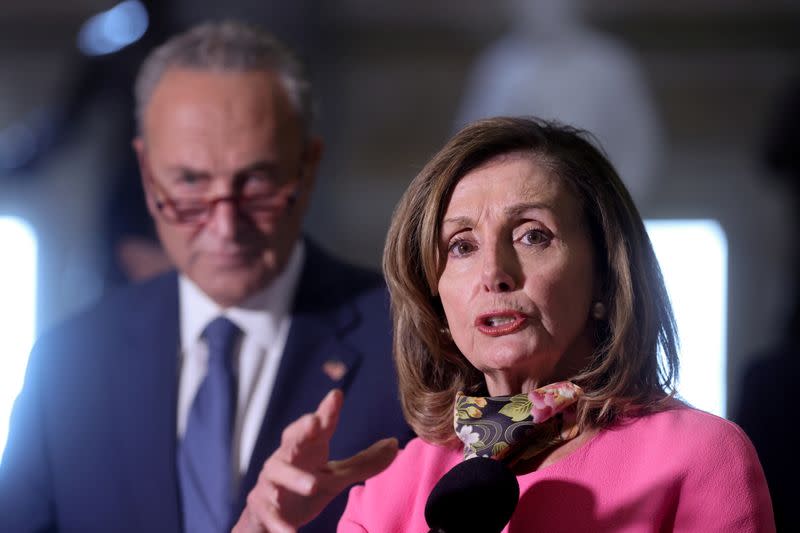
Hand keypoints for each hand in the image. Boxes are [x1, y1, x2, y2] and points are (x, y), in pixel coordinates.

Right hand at [232, 389, 398, 532]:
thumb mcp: (337, 476)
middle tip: (314, 421)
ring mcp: (272, 482)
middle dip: (301, 429)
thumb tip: (395, 444)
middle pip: (292, 438)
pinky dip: (279, 524)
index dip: (327, 411)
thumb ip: (364, 462)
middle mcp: (286, 458)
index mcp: (307, 447)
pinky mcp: (263, 507)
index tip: (336, 396)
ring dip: (295, 478)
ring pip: (279, 474)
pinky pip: (270, 513)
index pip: (319, 426)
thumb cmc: (305, 486)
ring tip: (313, 485)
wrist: (270, 517)